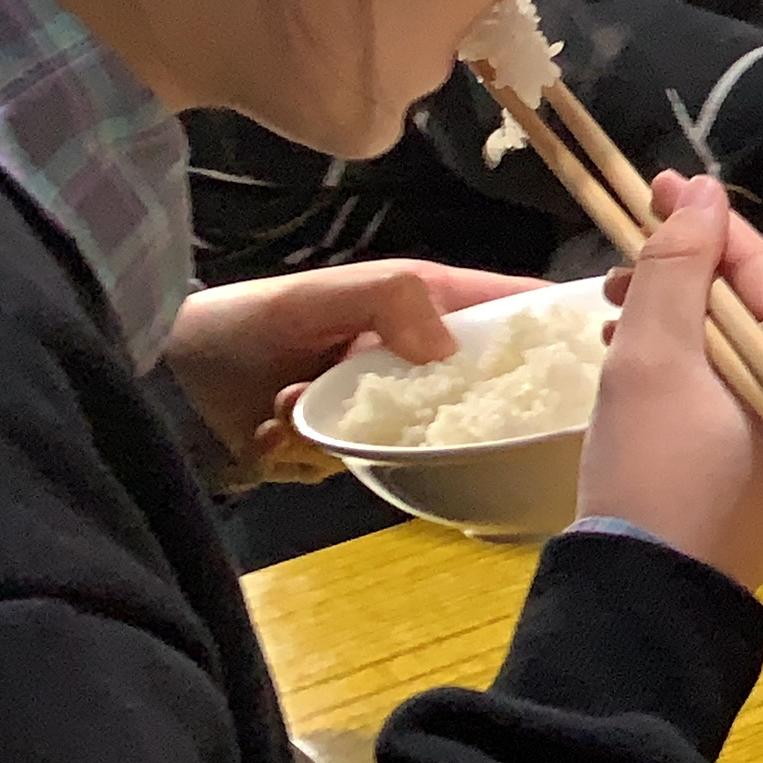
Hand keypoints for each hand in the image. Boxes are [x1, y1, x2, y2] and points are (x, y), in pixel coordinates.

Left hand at [164, 261, 549, 481]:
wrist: (166, 377)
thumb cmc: (247, 322)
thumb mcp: (316, 297)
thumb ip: (390, 301)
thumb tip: (450, 350)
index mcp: (425, 304)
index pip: (513, 310)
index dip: (557, 327)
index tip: (597, 360)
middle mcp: (415, 355)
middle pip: (482, 389)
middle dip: (444, 410)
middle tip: (397, 411)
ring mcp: (384, 404)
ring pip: (419, 438)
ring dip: (349, 434)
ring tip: (287, 406)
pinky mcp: (348, 446)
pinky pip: (362, 466)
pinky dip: (314, 456)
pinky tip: (272, 433)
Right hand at [585, 171, 762, 587]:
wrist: (650, 600)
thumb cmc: (652, 473)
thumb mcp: (653, 357)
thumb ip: (678, 266)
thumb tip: (700, 192)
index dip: (709, 222)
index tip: (653, 188)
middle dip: (700, 267)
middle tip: (629, 255)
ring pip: (758, 332)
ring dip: (692, 308)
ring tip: (620, 303)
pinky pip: (753, 375)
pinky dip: (702, 352)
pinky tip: (641, 346)